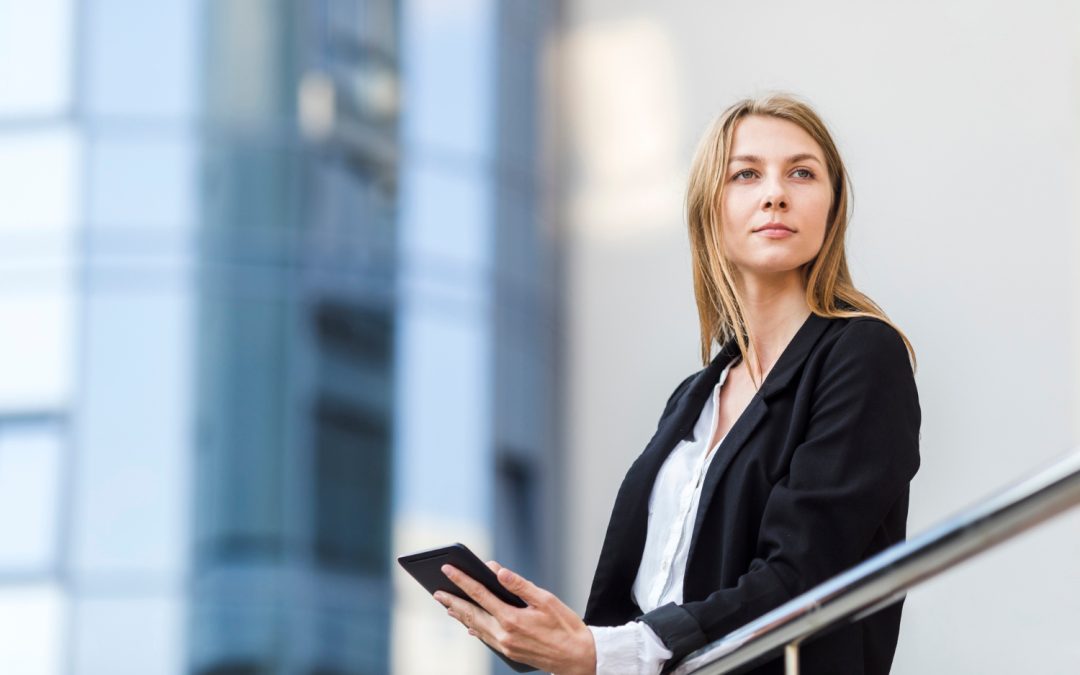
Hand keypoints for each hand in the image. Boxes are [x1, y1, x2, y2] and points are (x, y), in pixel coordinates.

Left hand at [434, 561, 596, 674]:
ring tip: (447, 606)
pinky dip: (474, 629)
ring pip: (476, 628)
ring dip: (460, 616)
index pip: (480, 594)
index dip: (462, 580)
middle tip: (436, 591)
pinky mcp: (509, 652)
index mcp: (511, 618)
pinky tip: (469, 626)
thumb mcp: (546, 600)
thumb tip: (498, 571)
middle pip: (471, 614)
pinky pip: (485, 638)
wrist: (578, 658)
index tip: (448, 568)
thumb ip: (519, 585)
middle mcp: (504, 634)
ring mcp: (505, 646)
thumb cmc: (566, 627)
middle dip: (452, 601)